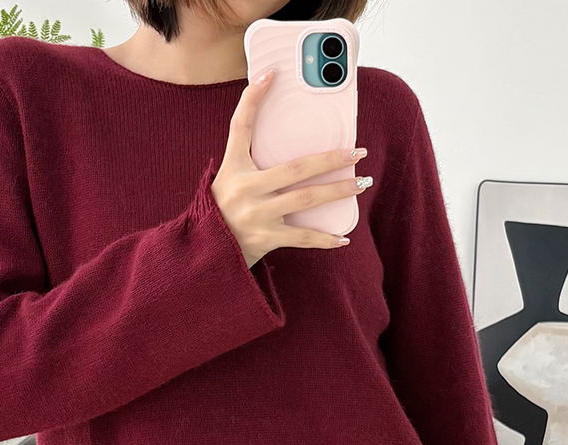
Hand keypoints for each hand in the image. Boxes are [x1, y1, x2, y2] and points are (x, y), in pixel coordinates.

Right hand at [210, 67, 370, 267]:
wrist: (207, 248)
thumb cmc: (223, 206)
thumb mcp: (229, 175)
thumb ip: (247, 153)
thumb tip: (273, 122)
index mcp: (234, 168)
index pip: (241, 126)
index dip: (253, 98)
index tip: (271, 74)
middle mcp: (246, 189)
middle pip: (295, 169)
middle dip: (330, 159)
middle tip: (357, 152)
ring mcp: (257, 215)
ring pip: (305, 200)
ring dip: (336, 192)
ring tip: (360, 184)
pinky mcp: (265, 239)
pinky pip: (301, 238)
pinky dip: (324, 239)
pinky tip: (344, 238)